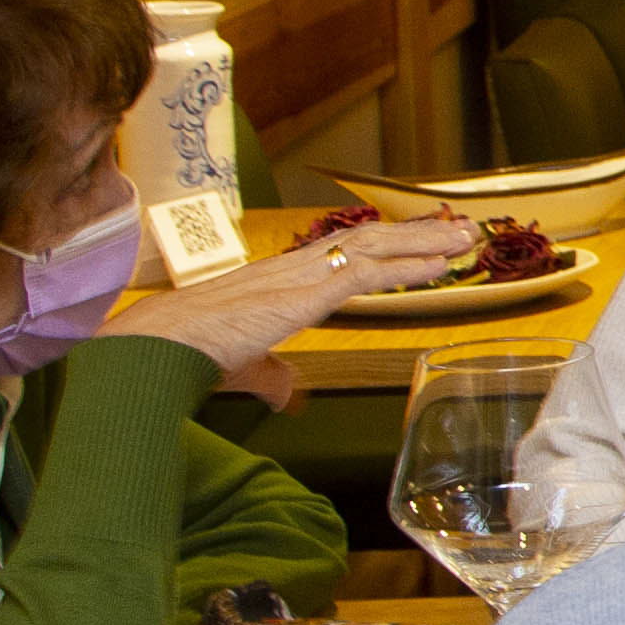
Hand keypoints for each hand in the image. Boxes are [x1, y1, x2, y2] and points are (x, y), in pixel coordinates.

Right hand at [108, 216, 473, 387]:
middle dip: (417, 233)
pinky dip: (407, 267)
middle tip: (459, 229)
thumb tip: (285, 396)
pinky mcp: (304, 293)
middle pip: (367, 239)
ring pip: (375, 246)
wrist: (159, 344)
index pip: (342, 252)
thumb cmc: (191, 352)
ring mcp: (300, 275)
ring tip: (465, 237)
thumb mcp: (244, 366)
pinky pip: (367, 273)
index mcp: (281, 278)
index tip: (419, 242)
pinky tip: (439, 266)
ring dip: (424, 241)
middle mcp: (294, 266)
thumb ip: (271, 378)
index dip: (385, 246)